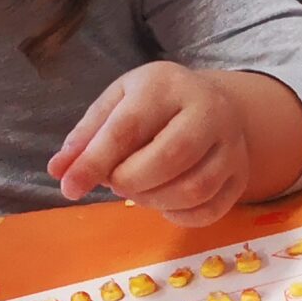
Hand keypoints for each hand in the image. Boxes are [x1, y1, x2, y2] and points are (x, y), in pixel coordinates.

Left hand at [50, 62, 251, 225]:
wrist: (213, 103)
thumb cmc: (155, 104)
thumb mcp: (117, 104)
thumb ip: (87, 136)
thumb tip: (60, 171)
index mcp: (168, 85)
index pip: (129, 127)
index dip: (95, 161)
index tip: (69, 187)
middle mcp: (210, 110)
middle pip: (170, 158)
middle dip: (130, 181)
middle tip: (115, 183)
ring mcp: (232, 145)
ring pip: (194, 188)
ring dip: (153, 201)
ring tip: (138, 190)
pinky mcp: (241, 175)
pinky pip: (211, 210)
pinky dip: (178, 216)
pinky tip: (163, 202)